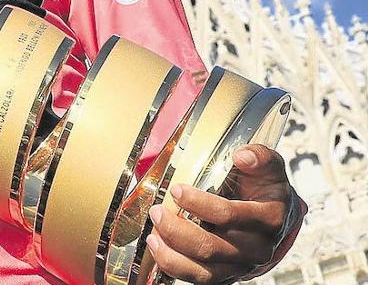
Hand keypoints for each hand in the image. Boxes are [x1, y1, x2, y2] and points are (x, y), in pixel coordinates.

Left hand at [147, 144, 306, 283]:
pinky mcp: (227, 274)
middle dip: (176, 229)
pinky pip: (199, 279)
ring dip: (171, 252)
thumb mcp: (270, 167)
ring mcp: (241, 264)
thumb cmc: (265, 189)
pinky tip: (158, 247)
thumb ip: (260, 156)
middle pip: (210, 247)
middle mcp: (257, 248)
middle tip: (158, 211)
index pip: (229, 216)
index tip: (177, 190)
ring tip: (153, 231)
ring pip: (203, 270)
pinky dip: (174, 266)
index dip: (198, 203)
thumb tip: (242, 156)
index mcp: (269, 219)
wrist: (275, 216)